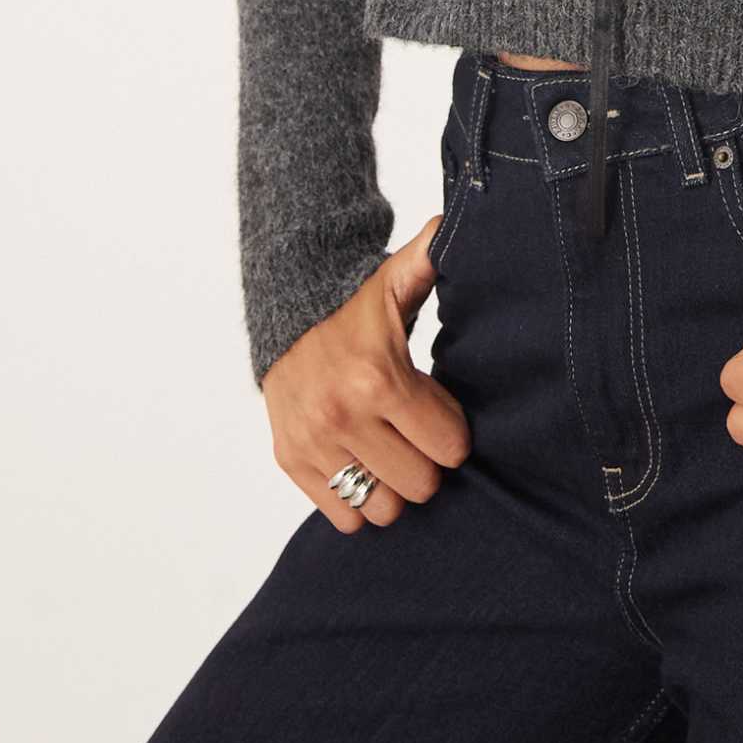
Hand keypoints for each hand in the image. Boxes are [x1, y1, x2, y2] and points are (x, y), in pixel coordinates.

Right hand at [259, 216, 472, 531]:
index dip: (456, 434)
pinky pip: (341, 515)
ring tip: (394, 452)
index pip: (449, 446)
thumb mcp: (397, 280)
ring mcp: (314, 442)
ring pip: (382, 509)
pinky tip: (365, 463)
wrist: (287, 311)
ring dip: (394, 487)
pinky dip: (358, 499)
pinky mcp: (291, 460)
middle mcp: (343, 416)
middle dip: (429, 464)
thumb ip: (431, 259)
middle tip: (421, 437)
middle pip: (420, 486)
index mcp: (380, 378)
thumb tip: (455, 227)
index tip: (445, 416)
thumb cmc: (358, 304)